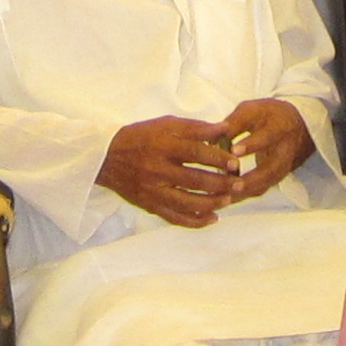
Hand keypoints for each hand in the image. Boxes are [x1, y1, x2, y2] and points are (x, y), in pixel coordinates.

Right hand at [98, 116, 244, 228]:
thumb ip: (195, 128)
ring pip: (187, 203)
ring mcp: (153, 191)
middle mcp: (158, 170)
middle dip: (220, 183)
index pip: (195, 153)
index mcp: (163, 145)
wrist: (107, 158)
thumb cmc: (141, 137)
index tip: (235, 162)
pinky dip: (195, 221)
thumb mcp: (165, 124)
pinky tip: (212, 218)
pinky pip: (175, 218)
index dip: (218, 158)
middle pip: (195, 180)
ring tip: (228, 200)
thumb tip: (224, 129)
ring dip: (212, 203)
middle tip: (238, 184)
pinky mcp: (150, 206)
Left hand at [216, 99, 314, 201]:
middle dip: (252, 179)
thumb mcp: (252, 110)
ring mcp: (281, 168)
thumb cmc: (266, 116)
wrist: (294, 128)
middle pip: (271, 169)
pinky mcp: (274, 179)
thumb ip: (234, 122)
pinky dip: (243, 196)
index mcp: (279, 127)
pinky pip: (259, 190)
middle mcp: (284, 151)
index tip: (233, 151)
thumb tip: (212, 135)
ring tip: (224, 195)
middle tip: (232, 184)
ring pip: (265, 184)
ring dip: (245, 191)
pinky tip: (225, 198)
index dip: (251, 145)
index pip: (267, 137)